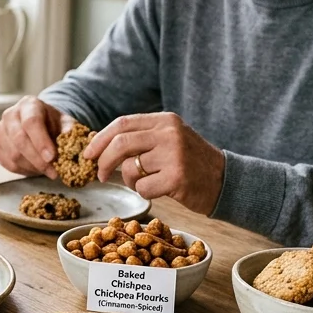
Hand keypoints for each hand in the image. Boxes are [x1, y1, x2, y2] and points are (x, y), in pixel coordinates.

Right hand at [0, 96, 77, 178]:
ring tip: (47, 170)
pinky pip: (7, 163)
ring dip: (32, 167)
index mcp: (29, 105)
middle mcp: (10, 115)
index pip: (31, 122)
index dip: (41, 141)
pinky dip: (23, 170)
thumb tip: (71, 143)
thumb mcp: (64, 122)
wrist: (37, 124)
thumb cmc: (51, 123)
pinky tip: (35, 169)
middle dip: (37, 159)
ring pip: (13, 154)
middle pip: (19, 139)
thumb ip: (68, 131)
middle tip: (53, 171)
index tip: (52, 157)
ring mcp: (0, 130)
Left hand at [86, 112, 224, 214]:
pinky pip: (142, 188)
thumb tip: (98, 147)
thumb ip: (139, 139)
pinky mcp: (177, 177)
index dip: (100, 139)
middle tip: (99, 174)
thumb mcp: (168, 140)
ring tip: (148, 181)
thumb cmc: (190, 163)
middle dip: (103, 161)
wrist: (225, 181)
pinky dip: (144, 192)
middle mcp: (169, 133)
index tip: (88, 154)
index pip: (122, 124)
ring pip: (130, 168)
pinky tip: (160, 190)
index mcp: (165, 120)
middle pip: (120, 143)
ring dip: (130, 180)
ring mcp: (174, 155)